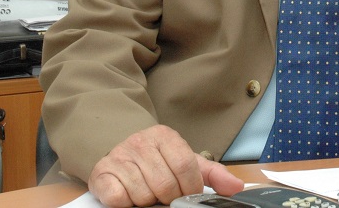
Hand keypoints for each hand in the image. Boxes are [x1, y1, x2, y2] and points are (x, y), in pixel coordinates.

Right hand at [87, 124, 244, 206]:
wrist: (119, 152)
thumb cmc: (157, 160)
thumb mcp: (186, 161)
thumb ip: (213, 174)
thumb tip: (237, 187)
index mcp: (165, 136)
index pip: (186, 167)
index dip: (189, 187)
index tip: (186, 193)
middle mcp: (141, 142)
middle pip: (165, 185)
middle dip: (169, 197)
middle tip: (165, 195)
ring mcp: (120, 156)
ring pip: (143, 195)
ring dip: (148, 201)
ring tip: (147, 192)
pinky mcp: (102, 173)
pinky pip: (119, 199)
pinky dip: (126, 203)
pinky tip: (129, 194)